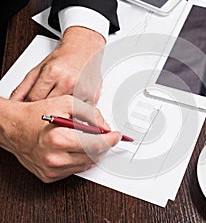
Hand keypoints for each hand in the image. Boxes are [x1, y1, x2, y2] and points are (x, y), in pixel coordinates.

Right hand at [0, 95, 120, 182]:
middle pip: (94, 156)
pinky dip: (80, 159)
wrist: (14, 128)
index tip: (116, 135)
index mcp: (58, 139)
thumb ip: (90, 114)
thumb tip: (105, 126)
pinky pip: (74, 170)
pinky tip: (75, 149)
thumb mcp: (67, 103)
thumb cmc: (37, 114)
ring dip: (93, 153)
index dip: (110, 140)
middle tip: (105, 136)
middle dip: (103, 146)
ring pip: (86, 165)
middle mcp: (54, 158)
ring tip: (88, 140)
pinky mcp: (49, 176)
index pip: (96, 145)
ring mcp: (51, 169)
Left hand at [10, 26, 104, 104]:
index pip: (35, 99)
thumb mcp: (39, 69)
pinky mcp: (93, 96)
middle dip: (46, 109)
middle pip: (50, 107)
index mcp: (52, 73)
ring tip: (61, 104)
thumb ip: (24, 87)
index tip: (32, 108)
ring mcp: (82, 89)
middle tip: (46, 108)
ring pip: (66, 112)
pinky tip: (74, 103)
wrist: (84, 50)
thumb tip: (14, 102)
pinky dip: (76, 111)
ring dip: (62, 111)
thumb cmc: (63, 59)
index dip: (31, 105)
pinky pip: (81, 112)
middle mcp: (68, 81)